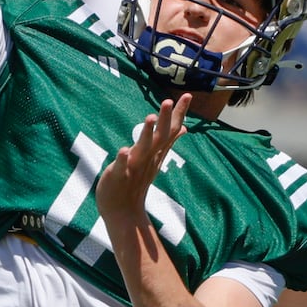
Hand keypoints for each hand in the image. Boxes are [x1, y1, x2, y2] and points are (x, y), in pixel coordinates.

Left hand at [96, 94, 190, 221]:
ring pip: (143, 148)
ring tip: (150, 118)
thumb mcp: (154, 159)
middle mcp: (148, 158)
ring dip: (147, 134)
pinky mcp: (119, 176)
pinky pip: (122, 167)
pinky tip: (123, 149)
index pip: (170, 130)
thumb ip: (167, 143)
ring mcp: (134, 167)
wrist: (124, 212)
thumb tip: (184, 128)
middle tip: (169, 100)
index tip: (188, 95)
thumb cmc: (136, 182)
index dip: (178, 113)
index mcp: (155, 153)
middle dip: (165, 119)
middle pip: (160, 137)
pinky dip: (123, 158)